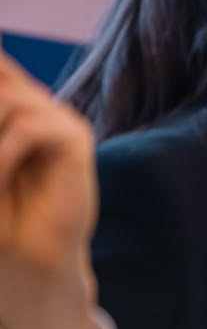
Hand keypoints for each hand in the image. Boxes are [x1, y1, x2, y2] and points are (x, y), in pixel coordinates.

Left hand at [0, 48, 99, 328]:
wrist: (29, 262)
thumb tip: (6, 112)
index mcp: (8, 105)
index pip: (0, 66)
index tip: (0, 156)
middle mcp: (31, 102)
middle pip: (1, 76)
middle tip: (0, 172)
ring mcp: (55, 117)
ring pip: (7, 97)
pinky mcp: (76, 140)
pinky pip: (30, 126)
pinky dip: (4, 154)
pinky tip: (1, 181)